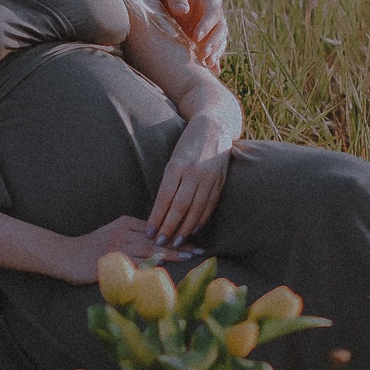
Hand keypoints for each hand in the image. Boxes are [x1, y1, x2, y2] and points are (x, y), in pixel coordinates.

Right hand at [53, 216, 191, 284]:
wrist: (65, 255)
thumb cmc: (89, 248)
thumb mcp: (112, 235)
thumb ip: (132, 237)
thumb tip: (155, 245)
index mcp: (126, 223)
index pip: (157, 228)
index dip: (176, 234)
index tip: (194, 239)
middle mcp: (125, 232)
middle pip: (158, 238)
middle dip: (180, 243)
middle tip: (200, 249)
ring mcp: (119, 246)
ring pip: (151, 249)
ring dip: (173, 253)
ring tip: (190, 257)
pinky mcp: (113, 260)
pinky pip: (138, 263)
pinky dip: (154, 266)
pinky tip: (169, 269)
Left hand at [147, 115, 233, 244]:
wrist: (215, 126)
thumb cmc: (188, 143)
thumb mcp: (173, 158)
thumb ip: (169, 181)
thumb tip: (160, 209)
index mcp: (177, 165)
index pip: (165, 197)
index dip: (157, 217)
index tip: (150, 233)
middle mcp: (193, 172)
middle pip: (180, 206)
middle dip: (169, 227)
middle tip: (160, 243)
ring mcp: (209, 178)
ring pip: (196, 209)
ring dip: (185, 228)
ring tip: (176, 242)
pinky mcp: (220, 182)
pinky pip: (210, 205)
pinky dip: (201, 220)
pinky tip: (194, 231)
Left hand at [152, 0, 227, 70]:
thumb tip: (183, 11)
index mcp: (210, 0)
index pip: (213, 13)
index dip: (207, 25)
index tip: (196, 37)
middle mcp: (214, 15)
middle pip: (221, 30)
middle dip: (213, 43)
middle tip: (203, 54)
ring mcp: (211, 29)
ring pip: (220, 42)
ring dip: (215, 53)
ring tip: (207, 64)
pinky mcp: (205, 40)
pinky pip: (213, 51)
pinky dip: (214, 60)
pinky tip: (212, 70)